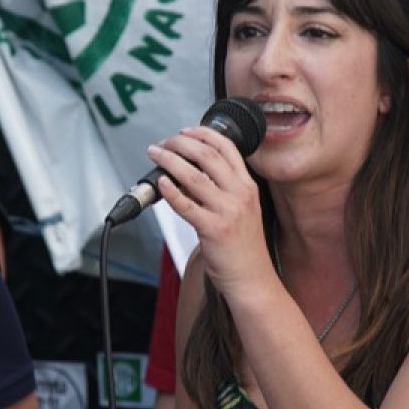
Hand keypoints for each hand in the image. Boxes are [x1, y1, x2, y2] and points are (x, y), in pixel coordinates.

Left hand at [150, 127, 271, 298]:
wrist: (252, 277)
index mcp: (248, 186)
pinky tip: (161, 181)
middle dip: (181, 143)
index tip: (185, 130)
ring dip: (170, 160)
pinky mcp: (212, 229)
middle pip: (207, 156)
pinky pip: (186, 205)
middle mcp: (240, 194)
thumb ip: (225, 188)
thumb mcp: (243, 209)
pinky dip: (171, 190)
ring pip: (194, 176)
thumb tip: (192, 171)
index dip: (203, 134)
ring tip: (156, 154)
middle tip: (165, 142)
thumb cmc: (244, 246)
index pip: (227, 148)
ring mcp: (227, 211)